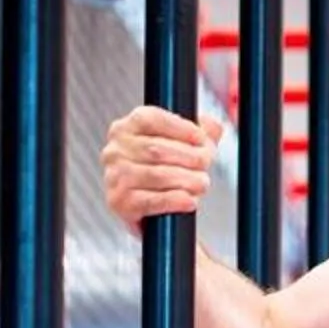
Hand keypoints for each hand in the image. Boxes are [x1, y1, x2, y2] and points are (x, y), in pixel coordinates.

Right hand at [100, 105, 222, 233]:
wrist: (149, 208)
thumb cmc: (162, 170)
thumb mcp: (182, 144)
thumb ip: (201, 131)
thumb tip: (213, 127)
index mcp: (126, 128)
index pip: (152, 119)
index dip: (180, 128)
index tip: (201, 138)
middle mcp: (115, 150)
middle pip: (157, 149)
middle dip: (188, 156)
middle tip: (205, 163)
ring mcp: (115, 177)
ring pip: (157, 175)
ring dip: (186, 180)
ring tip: (201, 183)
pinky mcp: (120, 202)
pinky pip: (152, 201)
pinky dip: (175, 200)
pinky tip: (190, 200)